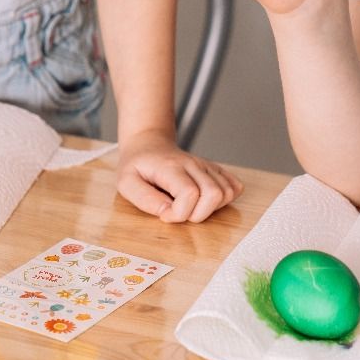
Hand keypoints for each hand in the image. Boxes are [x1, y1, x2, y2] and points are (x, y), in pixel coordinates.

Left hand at [118, 130, 243, 222]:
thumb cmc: (136, 166)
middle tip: (179, 213)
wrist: (148, 145)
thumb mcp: (126, 183)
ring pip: (227, 192)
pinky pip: (234, 187)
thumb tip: (168, 213)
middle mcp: (193, 164)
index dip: (179, 213)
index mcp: (170, 167)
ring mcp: (207, 166)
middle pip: (214, 194)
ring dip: (211, 209)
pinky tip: (204, 201)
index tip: (164, 214)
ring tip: (190, 207)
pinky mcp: (215, 170)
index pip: (189, 194)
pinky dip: (224, 200)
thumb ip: (144, 199)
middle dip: (198, 215)